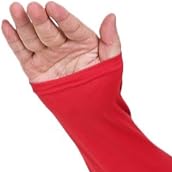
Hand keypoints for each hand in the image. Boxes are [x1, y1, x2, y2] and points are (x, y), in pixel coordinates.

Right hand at [2, 2, 119, 82]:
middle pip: (48, 30)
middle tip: (33, 8)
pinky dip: (13, 39)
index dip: (62, 17)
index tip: (53, 7)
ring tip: (16, 10)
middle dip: (40, 20)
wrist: (92, 113)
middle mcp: (61, 44)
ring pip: (33, 37)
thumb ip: (111, 40)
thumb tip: (111, 17)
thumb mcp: (112, 63)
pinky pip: (22, 52)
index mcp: (80, 39)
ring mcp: (47, 55)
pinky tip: (7, 25)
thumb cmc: (103, 84)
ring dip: (23, 24)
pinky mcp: (34, 67)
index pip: (70, 26)